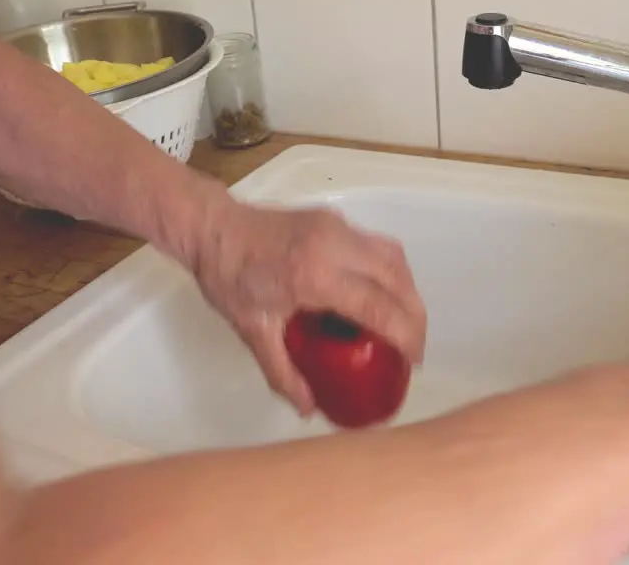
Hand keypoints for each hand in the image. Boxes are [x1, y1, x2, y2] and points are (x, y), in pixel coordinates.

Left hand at [191, 201, 426, 414]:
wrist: (213, 228)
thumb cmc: (228, 278)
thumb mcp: (253, 331)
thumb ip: (283, 373)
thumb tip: (307, 408)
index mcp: (314, 275)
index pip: (377, 306)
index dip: (405, 334)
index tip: (412, 360)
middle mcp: (334, 246)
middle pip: (397, 280)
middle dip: (415, 316)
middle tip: (413, 347)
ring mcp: (338, 227)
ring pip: (394, 258)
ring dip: (408, 291)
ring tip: (405, 322)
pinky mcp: (336, 219)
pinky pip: (378, 245)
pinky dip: (391, 272)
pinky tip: (383, 295)